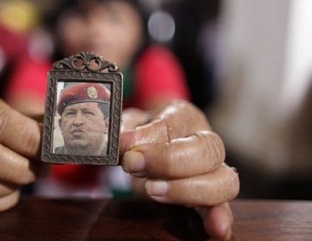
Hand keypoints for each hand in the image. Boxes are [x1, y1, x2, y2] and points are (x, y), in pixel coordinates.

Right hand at [0, 93, 48, 212]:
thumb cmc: (16, 128)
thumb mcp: (28, 117)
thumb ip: (44, 127)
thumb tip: (61, 142)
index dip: (26, 138)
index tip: (48, 150)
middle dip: (18, 167)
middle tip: (42, 169)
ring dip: (7, 185)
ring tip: (26, 179)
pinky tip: (11, 191)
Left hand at [120, 101, 238, 239]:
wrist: (150, 148)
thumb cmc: (142, 133)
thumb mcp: (129, 124)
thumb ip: (125, 130)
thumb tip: (123, 142)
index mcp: (185, 117)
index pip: (175, 123)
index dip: (150, 136)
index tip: (126, 145)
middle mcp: (206, 142)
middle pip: (206, 150)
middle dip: (169, 161)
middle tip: (133, 165)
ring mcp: (214, 171)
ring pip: (223, 180)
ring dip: (188, 190)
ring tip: (153, 191)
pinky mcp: (212, 197)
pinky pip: (223, 207)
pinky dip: (220, 217)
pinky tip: (216, 229)